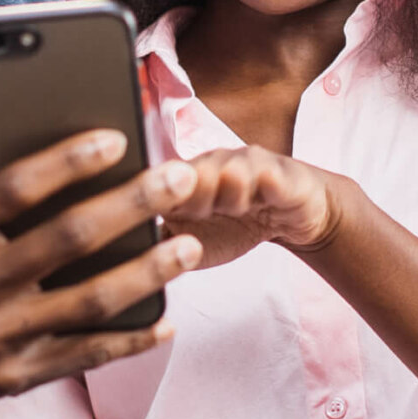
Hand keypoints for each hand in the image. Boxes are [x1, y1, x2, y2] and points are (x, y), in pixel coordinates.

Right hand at [0, 88, 203, 417]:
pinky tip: (168, 319)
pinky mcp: (14, 378)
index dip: (67, 163)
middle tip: (180, 178)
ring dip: (145, 273)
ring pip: (86, 303)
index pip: (13, 191)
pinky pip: (83, 358)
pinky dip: (130, 341)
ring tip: (190, 245)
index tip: (116, 139)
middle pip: (65, 241)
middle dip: (130, 207)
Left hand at [164, 144, 353, 269]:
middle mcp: (211, 161)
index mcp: (184, 178)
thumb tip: (125, 257)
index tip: (169, 216)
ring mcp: (244, 161)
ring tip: (237, 208)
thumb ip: (161, 243)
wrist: (291, 216)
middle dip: (194, 200)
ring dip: (229, 197)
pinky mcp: (277, 169)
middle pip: (191, 174)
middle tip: (205, 213)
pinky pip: (268, 175)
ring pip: (228, 173)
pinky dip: (263, 186)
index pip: (160, 181)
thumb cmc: (236, 225)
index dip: (162, 200)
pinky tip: (264, 194)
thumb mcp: (194, 243)